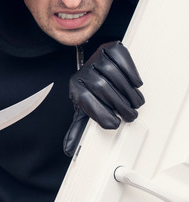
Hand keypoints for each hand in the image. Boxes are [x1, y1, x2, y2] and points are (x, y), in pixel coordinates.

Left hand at [63, 41, 144, 156]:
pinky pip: (120, 57)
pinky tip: (136, 84)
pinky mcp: (109, 48)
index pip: (85, 100)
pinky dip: (130, 71)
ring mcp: (96, 58)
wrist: (94, 67)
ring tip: (135, 103)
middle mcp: (83, 71)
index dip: (100, 114)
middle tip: (130, 116)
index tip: (114, 124)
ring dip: (127, 90)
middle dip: (119, 105)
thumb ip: (78, 128)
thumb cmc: (91, 92)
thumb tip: (68, 149)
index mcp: (75, 88)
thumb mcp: (83, 110)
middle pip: (101, 87)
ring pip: (112, 73)